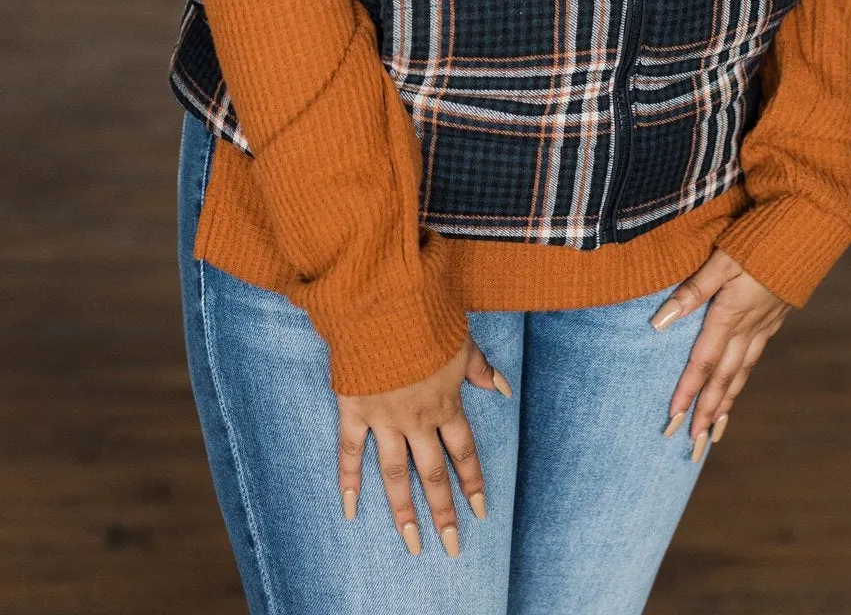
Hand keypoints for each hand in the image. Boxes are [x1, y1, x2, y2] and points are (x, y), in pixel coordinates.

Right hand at [336, 334, 509, 556]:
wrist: (385, 304)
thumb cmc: (427, 318)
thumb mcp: (462, 342)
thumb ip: (480, 369)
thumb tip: (502, 389)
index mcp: (445, 403)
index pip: (463, 453)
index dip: (472, 483)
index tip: (480, 511)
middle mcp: (417, 419)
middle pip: (433, 474)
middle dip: (444, 512)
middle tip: (451, 547)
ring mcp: (384, 418)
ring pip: (395, 474)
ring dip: (404, 511)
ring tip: (412, 544)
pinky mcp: (355, 409)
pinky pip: (350, 451)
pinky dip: (348, 480)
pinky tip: (350, 509)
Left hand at [651, 247, 790, 455]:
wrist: (808, 230)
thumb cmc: (759, 239)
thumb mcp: (720, 259)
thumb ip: (691, 291)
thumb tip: (659, 322)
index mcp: (732, 314)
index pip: (704, 362)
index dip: (688, 391)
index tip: (673, 417)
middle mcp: (749, 328)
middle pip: (724, 378)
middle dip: (706, 411)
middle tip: (692, 442)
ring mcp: (764, 326)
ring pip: (741, 373)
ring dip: (725, 402)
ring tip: (713, 429)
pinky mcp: (774, 319)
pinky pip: (753, 359)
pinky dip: (741, 380)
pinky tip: (736, 386)